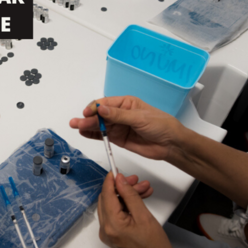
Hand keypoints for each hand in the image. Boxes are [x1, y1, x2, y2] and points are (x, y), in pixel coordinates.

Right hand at [69, 96, 183, 160]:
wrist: (171, 144)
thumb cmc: (160, 125)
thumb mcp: (139, 118)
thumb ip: (119, 115)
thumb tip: (101, 109)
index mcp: (126, 103)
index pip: (105, 103)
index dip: (95, 108)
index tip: (87, 113)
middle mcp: (119, 114)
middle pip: (100, 115)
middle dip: (88, 118)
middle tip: (77, 123)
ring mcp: (118, 127)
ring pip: (99, 125)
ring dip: (87, 126)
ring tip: (76, 127)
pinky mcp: (118, 139)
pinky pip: (102, 136)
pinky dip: (93, 135)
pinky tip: (84, 133)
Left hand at [98, 172, 182, 247]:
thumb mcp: (144, 216)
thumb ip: (130, 195)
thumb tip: (120, 180)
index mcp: (112, 225)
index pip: (106, 195)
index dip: (111, 180)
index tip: (117, 171)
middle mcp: (106, 229)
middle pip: (109, 199)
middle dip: (122, 187)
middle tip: (137, 181)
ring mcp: (108, 233)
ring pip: (113, 205)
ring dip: (126, 196)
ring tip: (143, 190)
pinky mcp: (113, 234)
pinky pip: (116, 214)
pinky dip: (126, 205)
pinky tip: (139, 199)